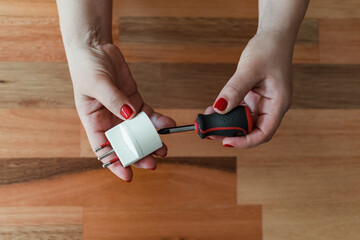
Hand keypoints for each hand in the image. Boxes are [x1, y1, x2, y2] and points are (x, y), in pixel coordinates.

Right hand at [67, 43, 175, 181]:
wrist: (96, 48)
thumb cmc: (86, 67)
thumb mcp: (96, 84)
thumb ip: (113, 100)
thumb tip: (130, 116)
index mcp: (94, 121)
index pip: (104, 149)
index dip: (115, 163)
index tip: (128, 175)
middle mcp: (109, 120)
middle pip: (125, 143)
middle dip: (139, 154)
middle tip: (152, 162)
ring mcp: (124, 112)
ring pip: (139, 132)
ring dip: (151, 141)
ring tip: (163, 149)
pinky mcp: (135, 102)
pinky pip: (148, 115)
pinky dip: (158, 121)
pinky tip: (167, 124)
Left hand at [208, 32, 292, 147]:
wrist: (273, 37)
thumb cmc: (268, 50)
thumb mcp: (250, 69)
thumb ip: (235, 90)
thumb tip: (219, 108)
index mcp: (278, 104)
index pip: (263, 133)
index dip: (245, 142)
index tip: (226, 142)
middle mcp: (271, 107)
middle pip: (252, 130)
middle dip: (231, 133)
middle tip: (210, 131)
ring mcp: (263, 103)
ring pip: (244, 121)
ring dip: (226, 123)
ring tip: (208, 121)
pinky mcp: (254, 97)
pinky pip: (240, 110)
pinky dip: (227, 112)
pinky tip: (214, 110)